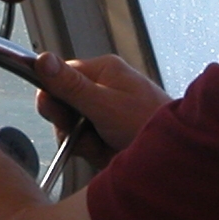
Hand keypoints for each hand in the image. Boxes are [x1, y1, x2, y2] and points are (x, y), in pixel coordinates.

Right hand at [32, 51, 168, 168]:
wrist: (175, 160)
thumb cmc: (150, 125)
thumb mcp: (104, 105)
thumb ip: (71, 85)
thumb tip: (43, 59)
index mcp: (104, 71)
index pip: (60, 75)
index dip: (53, 96)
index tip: (57, 112)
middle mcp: (103, 89)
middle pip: (63, 103)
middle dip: (69, 125)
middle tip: (86, 132)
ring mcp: (105, 113)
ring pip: (70, 127)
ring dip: (82, 142)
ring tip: (104, 145)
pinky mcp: (107, 134)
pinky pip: (83, 142)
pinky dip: (91, 151)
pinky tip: (107, 153)